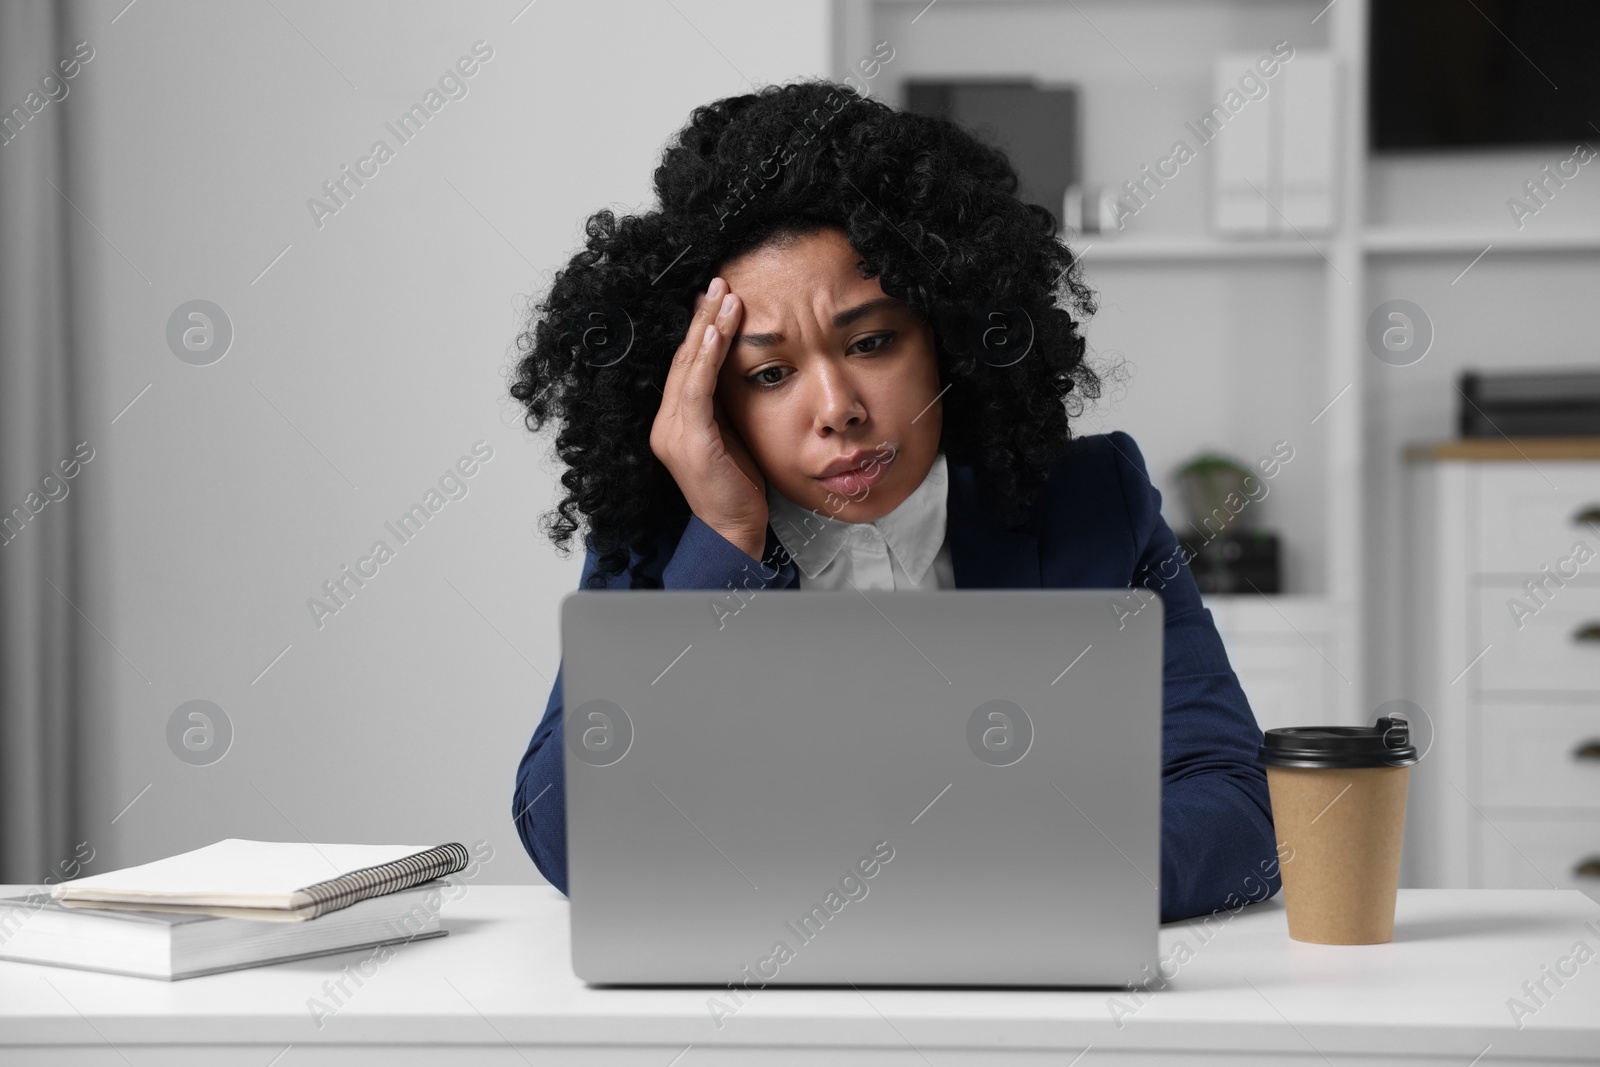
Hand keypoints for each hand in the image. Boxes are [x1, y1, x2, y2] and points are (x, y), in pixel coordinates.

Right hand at [649, 277, 767, 559]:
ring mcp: (673, 433)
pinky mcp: (689, 441)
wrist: (733, 530)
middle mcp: (666, 425)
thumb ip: (725, 406)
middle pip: (682, 359)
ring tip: (725, 297)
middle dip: (702, 317)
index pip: (685, 366)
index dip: (699, 330)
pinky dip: (707, 356)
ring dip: (708, 327)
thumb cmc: (737, 488)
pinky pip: (696, 388)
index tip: (715, 299)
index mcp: (674, 423)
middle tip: (719, 283)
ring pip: (688, 367)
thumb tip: (741, 369)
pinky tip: (719, 331)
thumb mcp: (731, 436)